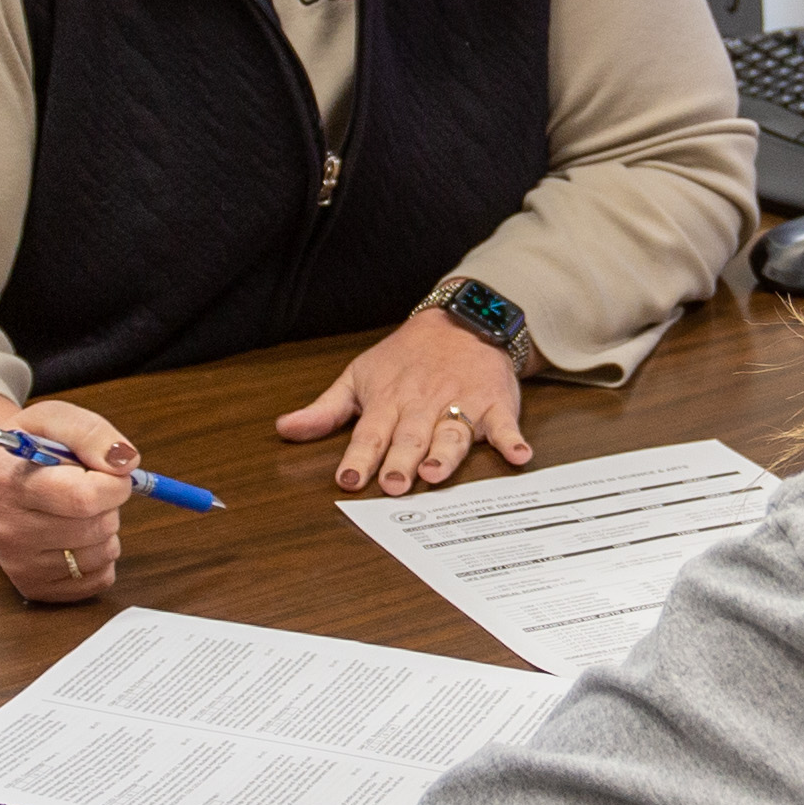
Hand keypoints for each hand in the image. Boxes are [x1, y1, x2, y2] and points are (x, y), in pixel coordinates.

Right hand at [0, 393, 135, 603]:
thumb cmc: (29, 447)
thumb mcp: (54, 418)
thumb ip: (91, 433)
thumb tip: (125, 462)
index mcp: (10, 482)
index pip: (84, 498)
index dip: (114, 484)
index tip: (110, 471)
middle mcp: (9, 529)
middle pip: (98, 527)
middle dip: (109, 504)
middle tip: (86, 487)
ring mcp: (19, 564)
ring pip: (103, 554)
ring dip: (105, 529)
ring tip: (76, 510)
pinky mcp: (34, 587)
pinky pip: (99, 579)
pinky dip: (100, 557)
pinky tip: (75, 535)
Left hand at [273, 308, 528, 494]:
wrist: (460, 320)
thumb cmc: (406, 358)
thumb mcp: (359, 376)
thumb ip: (325, 410)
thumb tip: (284, 428)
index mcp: (388, 401)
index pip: (370, 433)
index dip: (359, 458)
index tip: (348, 480)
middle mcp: (422, 405)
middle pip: (410, 437)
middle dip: (400, 460)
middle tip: (393, 485)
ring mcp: (460, 404)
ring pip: (451, 433)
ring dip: (445, 453)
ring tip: (437, 473)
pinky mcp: (494, 403)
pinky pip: (505, 424)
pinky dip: (512, 439)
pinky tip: (519, 456)